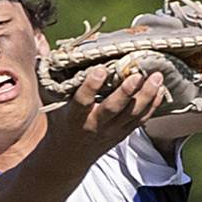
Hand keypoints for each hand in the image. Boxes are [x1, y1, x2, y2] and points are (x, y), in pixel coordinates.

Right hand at [45, 65, 165, 169]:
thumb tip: (41, 43)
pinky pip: (140, 121)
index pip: (82, 101)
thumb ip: (50, 76)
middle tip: (137, 74)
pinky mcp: (122, 134)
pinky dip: (152, 106)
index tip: (100, 69)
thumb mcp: (50, 103)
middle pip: (113, 109)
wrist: (67, 158)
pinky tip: (160, 90)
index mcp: (74, 117)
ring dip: (146, 96)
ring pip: (132, 115)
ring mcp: (111, 132)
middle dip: (126, 92)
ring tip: (157, 77)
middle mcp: (94, 126)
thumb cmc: (59, 123)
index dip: (91, 86)